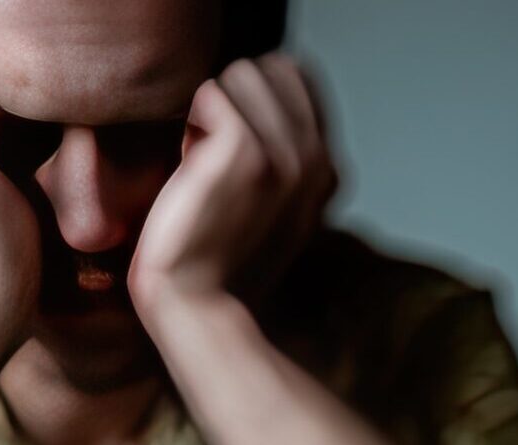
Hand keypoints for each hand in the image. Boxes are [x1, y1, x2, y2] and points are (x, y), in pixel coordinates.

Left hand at [129, 53, 338, 323]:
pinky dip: (191, 121)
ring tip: (204, 163)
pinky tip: (190, 168)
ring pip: (244, 73)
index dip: (254, 104)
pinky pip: (211, 92)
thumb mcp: (270, 210)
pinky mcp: (246, 149)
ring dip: (212, 111)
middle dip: (236, 100)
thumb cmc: (216, 261)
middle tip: (215, 159)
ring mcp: (287, 152)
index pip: (299, 78)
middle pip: (274, 67)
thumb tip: (259, 100)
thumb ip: (283, 161)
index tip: (233, 158)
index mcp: (328, 170)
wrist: (196, 304)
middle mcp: (317, 157)